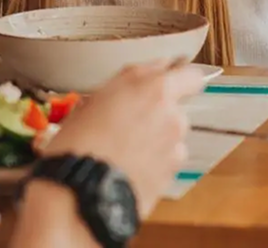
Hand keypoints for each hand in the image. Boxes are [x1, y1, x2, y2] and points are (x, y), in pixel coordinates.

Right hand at [41, 62, 203, 217]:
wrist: (80, 193)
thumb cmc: (78, 142)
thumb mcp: (95, 98)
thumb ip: (127, 84)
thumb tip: (140, 79)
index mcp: (154, 88)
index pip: (188, 74)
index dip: (177, 77)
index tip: (164, 79)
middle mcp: (172, 114)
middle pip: (177, 105)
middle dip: (159, 110)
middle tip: (130, 118)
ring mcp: (175, 146)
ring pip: (171, 134)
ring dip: (156, 137)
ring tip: (123, 148)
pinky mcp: (172, 175)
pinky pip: (166, 160)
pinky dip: (153, 161)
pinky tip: (128, 165)